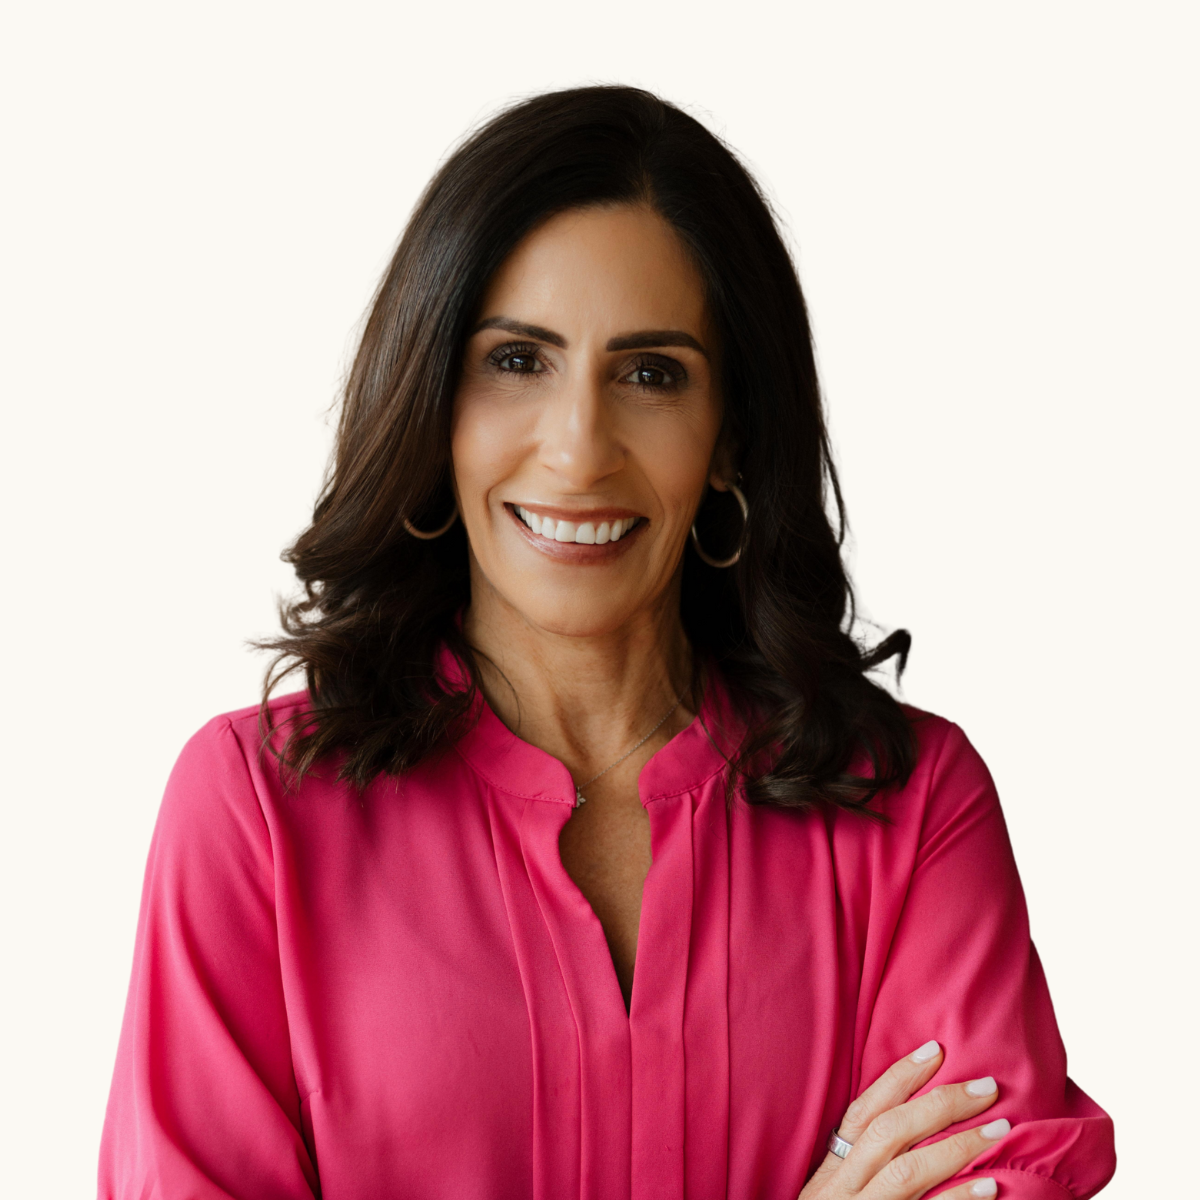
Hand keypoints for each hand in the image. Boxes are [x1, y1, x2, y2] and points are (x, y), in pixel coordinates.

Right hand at [799, 1041, 1011, 1199]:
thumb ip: (859, 1170)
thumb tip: (910, 1131)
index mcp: (828, 1175)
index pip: (862, 1112)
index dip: (897, 1078)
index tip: (934, 1050)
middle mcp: (838, 1192)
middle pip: (888, 1133)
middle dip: (939, 1103)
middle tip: (986, 1086)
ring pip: (906, 1172)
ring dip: (957, 1146)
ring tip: (999, 1127)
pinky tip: (991, 1187)